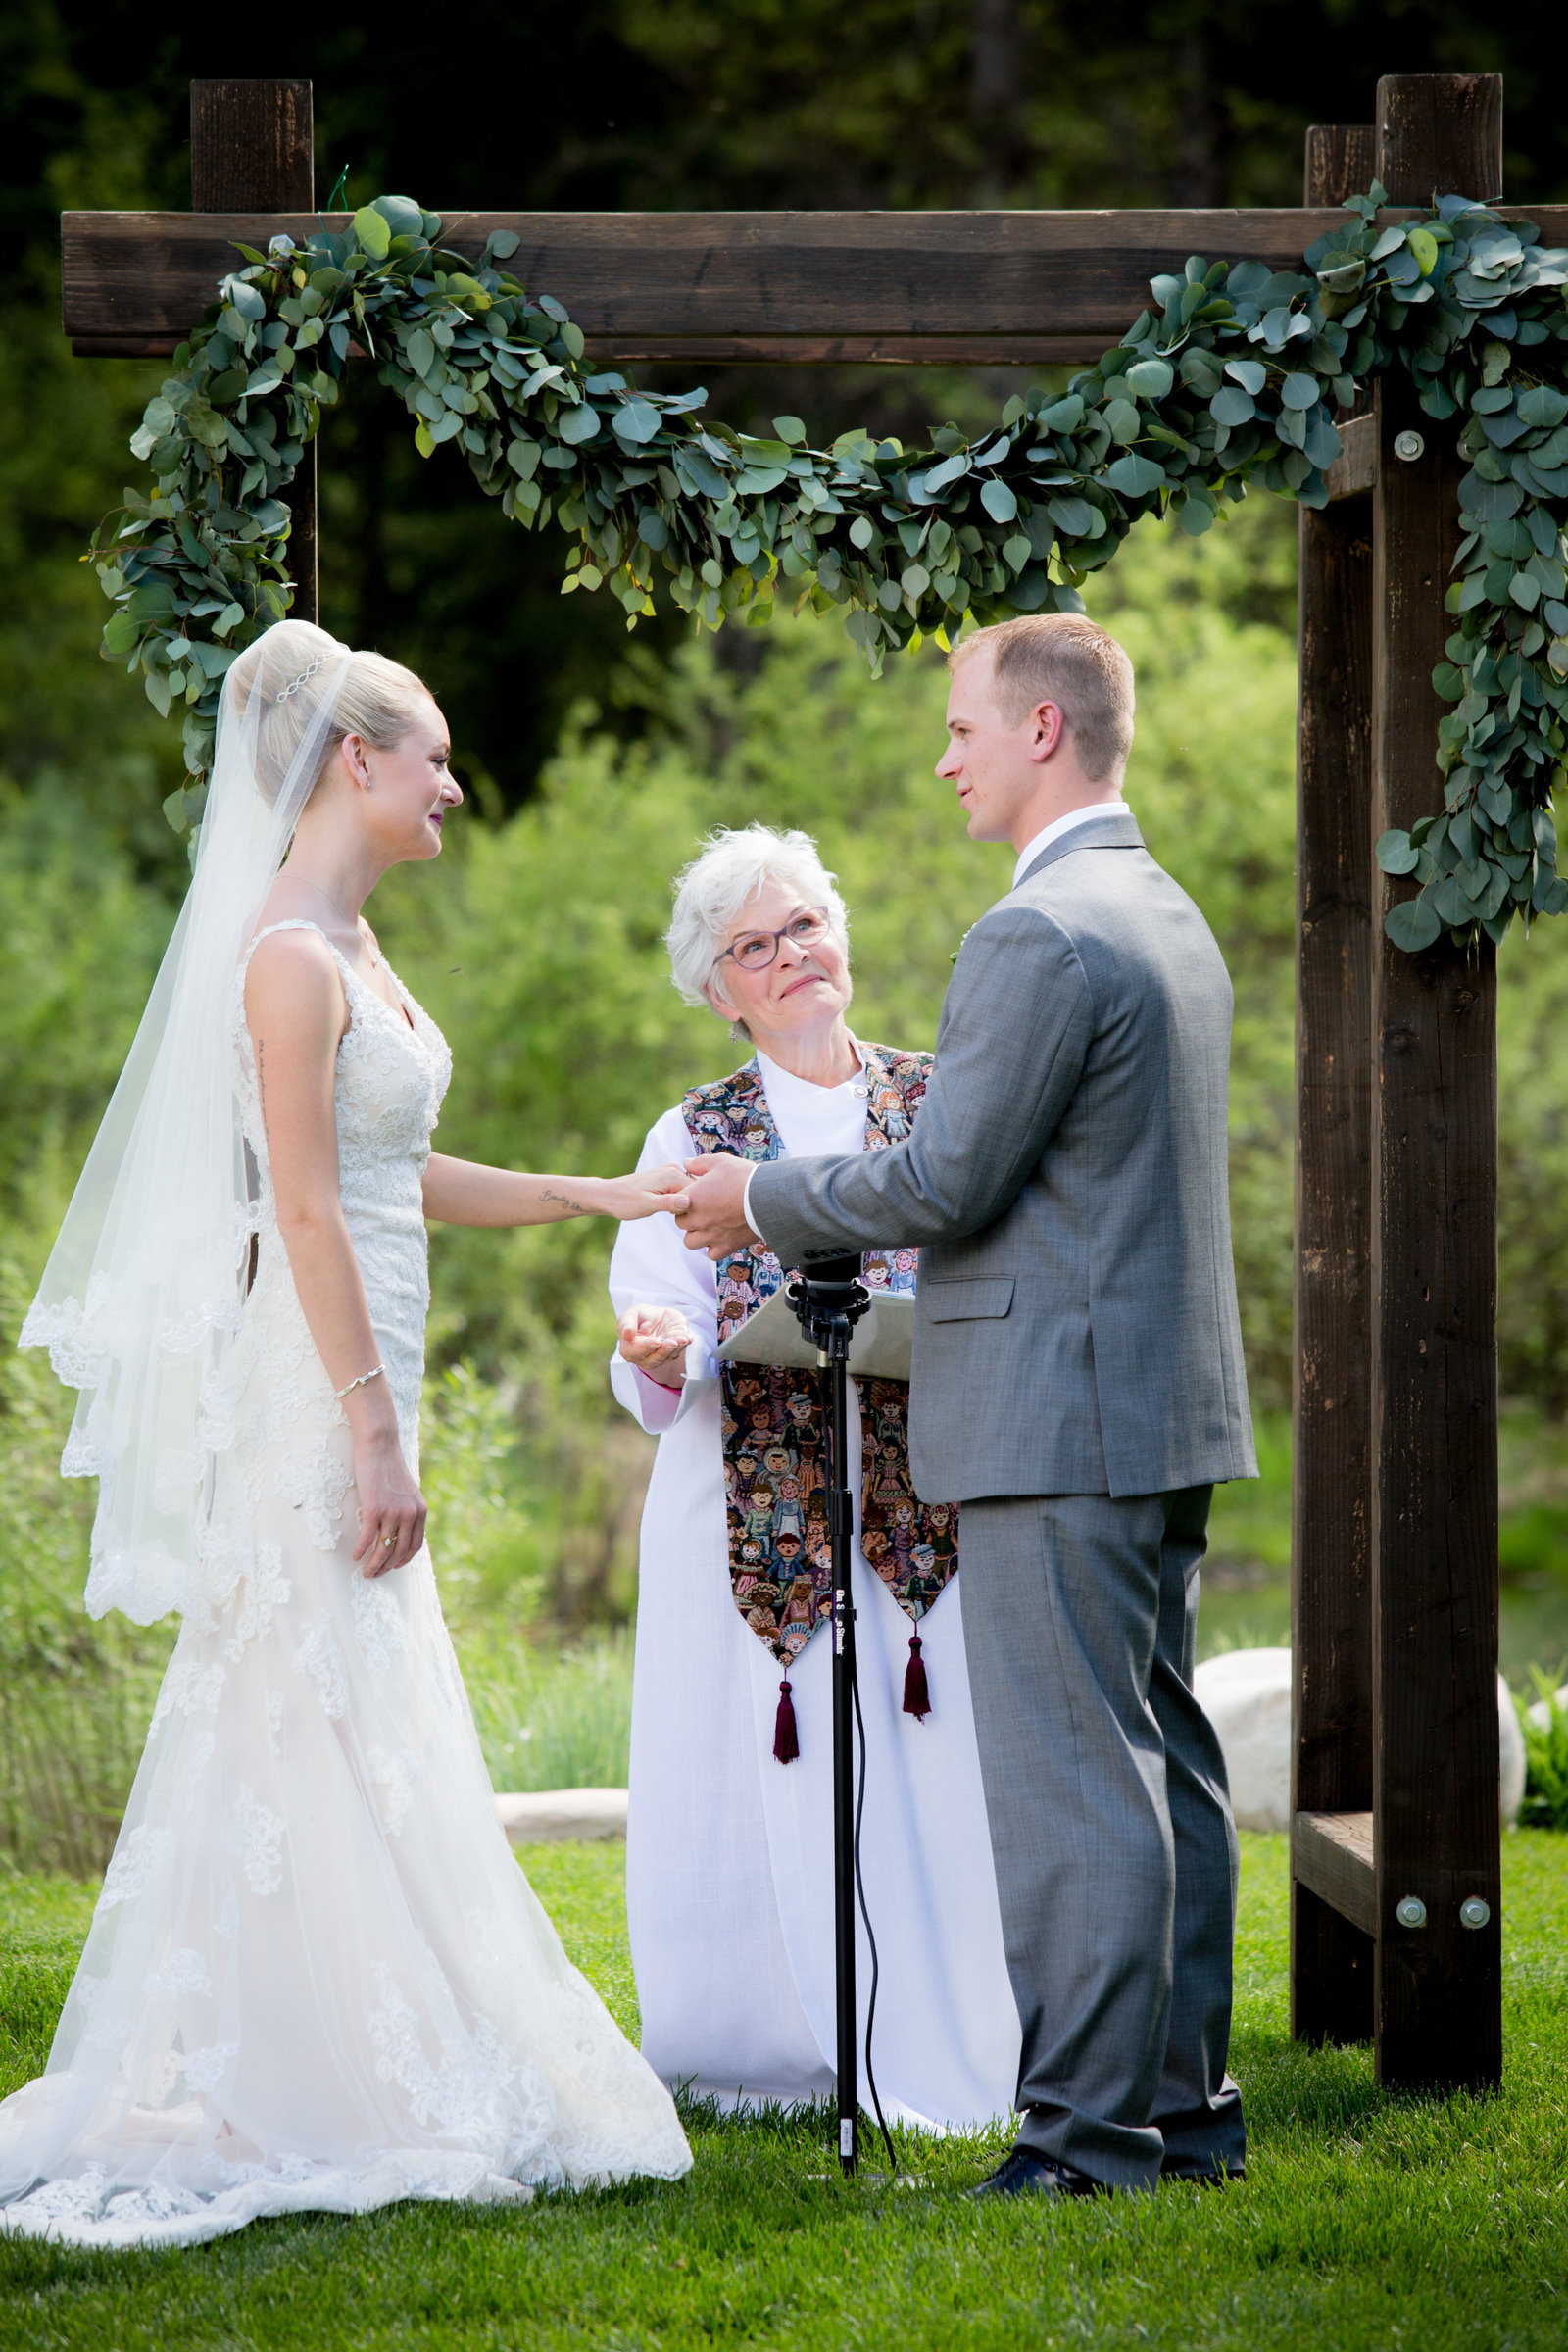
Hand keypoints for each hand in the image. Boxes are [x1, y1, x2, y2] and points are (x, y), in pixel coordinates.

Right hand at [351, 1427, 427, 1575]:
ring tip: (365, 1572)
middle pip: (398, 1552)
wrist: (380, 1446)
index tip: (393, 1567)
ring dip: (373, 1565)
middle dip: (386, 1567)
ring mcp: (393, 1513)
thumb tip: (399, 1528)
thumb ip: (407, 1509)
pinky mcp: (374, 1509)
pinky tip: (354, 1556)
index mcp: (420, 1511)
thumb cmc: (389, 1466)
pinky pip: (368, 1538)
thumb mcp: (407, 1490)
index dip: (403, 1560)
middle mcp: (409, 1515)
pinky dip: (360, 1551)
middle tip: (374, 1574)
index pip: (415, 1546)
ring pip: (383, 1549)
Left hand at [598, 1162, 690, 1220]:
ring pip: (691, 1190)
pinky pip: (683, 1189)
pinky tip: (674, 1210)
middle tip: (685, 1221)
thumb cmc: (625, 1202)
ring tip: (677, 1215)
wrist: (609, 1195)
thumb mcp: (647, 1205)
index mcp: (672, 1175)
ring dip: (690, 1203)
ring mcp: (671, 1172)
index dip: (698, 1207)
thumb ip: (668, 1203)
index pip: (699, 1191)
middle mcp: (674, 1169)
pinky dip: (682, 1200)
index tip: (691, 1220)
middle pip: (697, 1190)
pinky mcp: (667, 1177)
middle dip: (695, 1205)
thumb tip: (688, 1202)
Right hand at [617, 1303, 693, 1386]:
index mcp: (629, 1349)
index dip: (645, 1347)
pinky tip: (687, 1337)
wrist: (659, 1316)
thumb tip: (626, 1333)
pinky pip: (679, 1351)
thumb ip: (626, 1323)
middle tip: (672, 1342)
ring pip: (668, 1357)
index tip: (655, 1341)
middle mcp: (644, 1357)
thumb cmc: (641, 1317)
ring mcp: (660, 1356)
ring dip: (675, 1348)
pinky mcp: (674, 1352)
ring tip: (682, 1339)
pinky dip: (684, 1344)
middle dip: (664, 1351)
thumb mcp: (631, 1314)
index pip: (634, 1352)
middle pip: (653, 1359)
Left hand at [675, 1154, 756, 1259]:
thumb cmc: (744, 1177)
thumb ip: (700, 1163)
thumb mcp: (721, 1161)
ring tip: (710, 1226)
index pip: (674, 1203)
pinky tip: (721, 1238)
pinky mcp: (726, 1246)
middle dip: (689, 1217)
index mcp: (692, 1198)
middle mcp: (697, 1219)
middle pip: (681, 1223)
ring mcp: (711, 1235)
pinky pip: (711, 1254)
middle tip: (704, 1210)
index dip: (683, 1200)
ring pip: (691, 1242)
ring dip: (697, 1235)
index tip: (696, 1196)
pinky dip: (714, 1248)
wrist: (767, 1197)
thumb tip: (686, 1163)